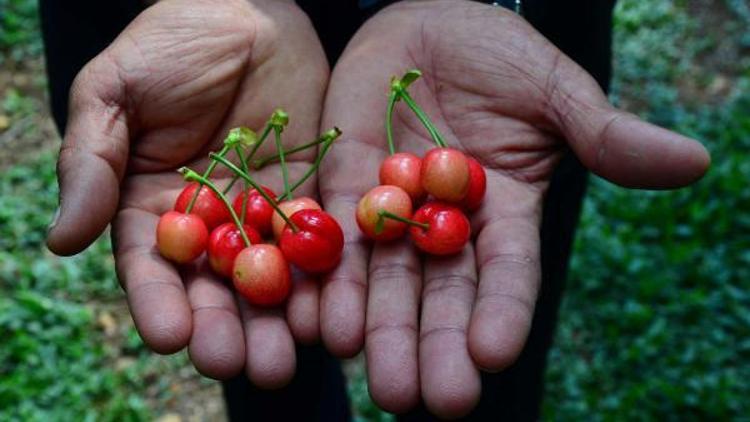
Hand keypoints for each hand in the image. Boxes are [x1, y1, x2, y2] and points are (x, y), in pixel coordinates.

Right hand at [46, 0, 328, 386]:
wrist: (245, 10)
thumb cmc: (169, 44)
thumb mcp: (113, 93)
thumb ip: (91, 164)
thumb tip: (61, 242)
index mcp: (152, 208)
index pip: (151, 268)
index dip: (159, 304)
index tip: (172, 336)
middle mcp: (210, 224)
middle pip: (215, 289)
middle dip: (225, 329)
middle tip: (236, 365)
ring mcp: (264, 214)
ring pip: (272, 280)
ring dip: (278, 322)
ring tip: (286, 357)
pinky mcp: (313, 196)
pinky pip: (321, 243)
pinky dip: (326, 280)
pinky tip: (332, 312)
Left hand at [318, 1, 709, 416]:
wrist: (426, 22)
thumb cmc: (499, 53)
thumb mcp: (553, 91)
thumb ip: (604, 133)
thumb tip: (693, 161)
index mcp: (505, 211)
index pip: (508, 273)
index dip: (504, 311)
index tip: (493, 354)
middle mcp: (446, 226)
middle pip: (441, 295)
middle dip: (434, 345)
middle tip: (429, 397)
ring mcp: (392, 210)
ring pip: (383, 281)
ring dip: (376, 329)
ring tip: (370, 372)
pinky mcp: (344, 187)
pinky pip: (332, 238)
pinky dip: (325, 279)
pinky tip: (318, 321)